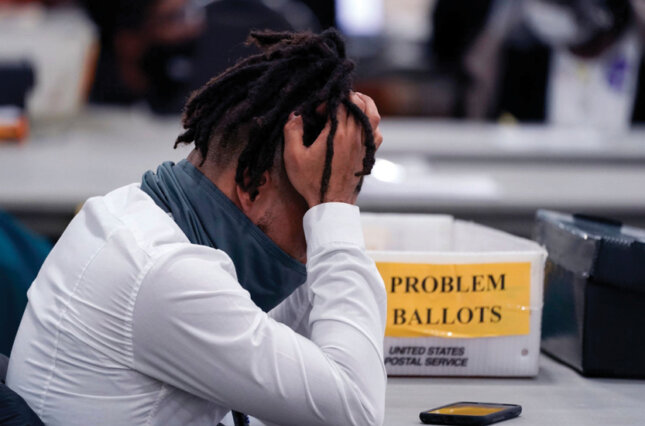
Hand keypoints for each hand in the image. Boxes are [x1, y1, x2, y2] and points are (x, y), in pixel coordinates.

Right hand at [283, 92, 382, 207]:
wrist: (331, 204)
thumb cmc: (311, 182)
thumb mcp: (293, 157)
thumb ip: (292, 131)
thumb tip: (296, 115)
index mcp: (337, 134)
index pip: (341, 103)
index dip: (329, 100)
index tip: (318, 110)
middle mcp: (354, 136)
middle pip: (358, 104)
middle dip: (345, 98)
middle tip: (332, 103)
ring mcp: (364, 145)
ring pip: (372, 114)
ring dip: (363, 103)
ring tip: (351, 103)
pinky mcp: (368, 154)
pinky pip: (377, 131)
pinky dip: (371, 122)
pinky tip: (360, 124)